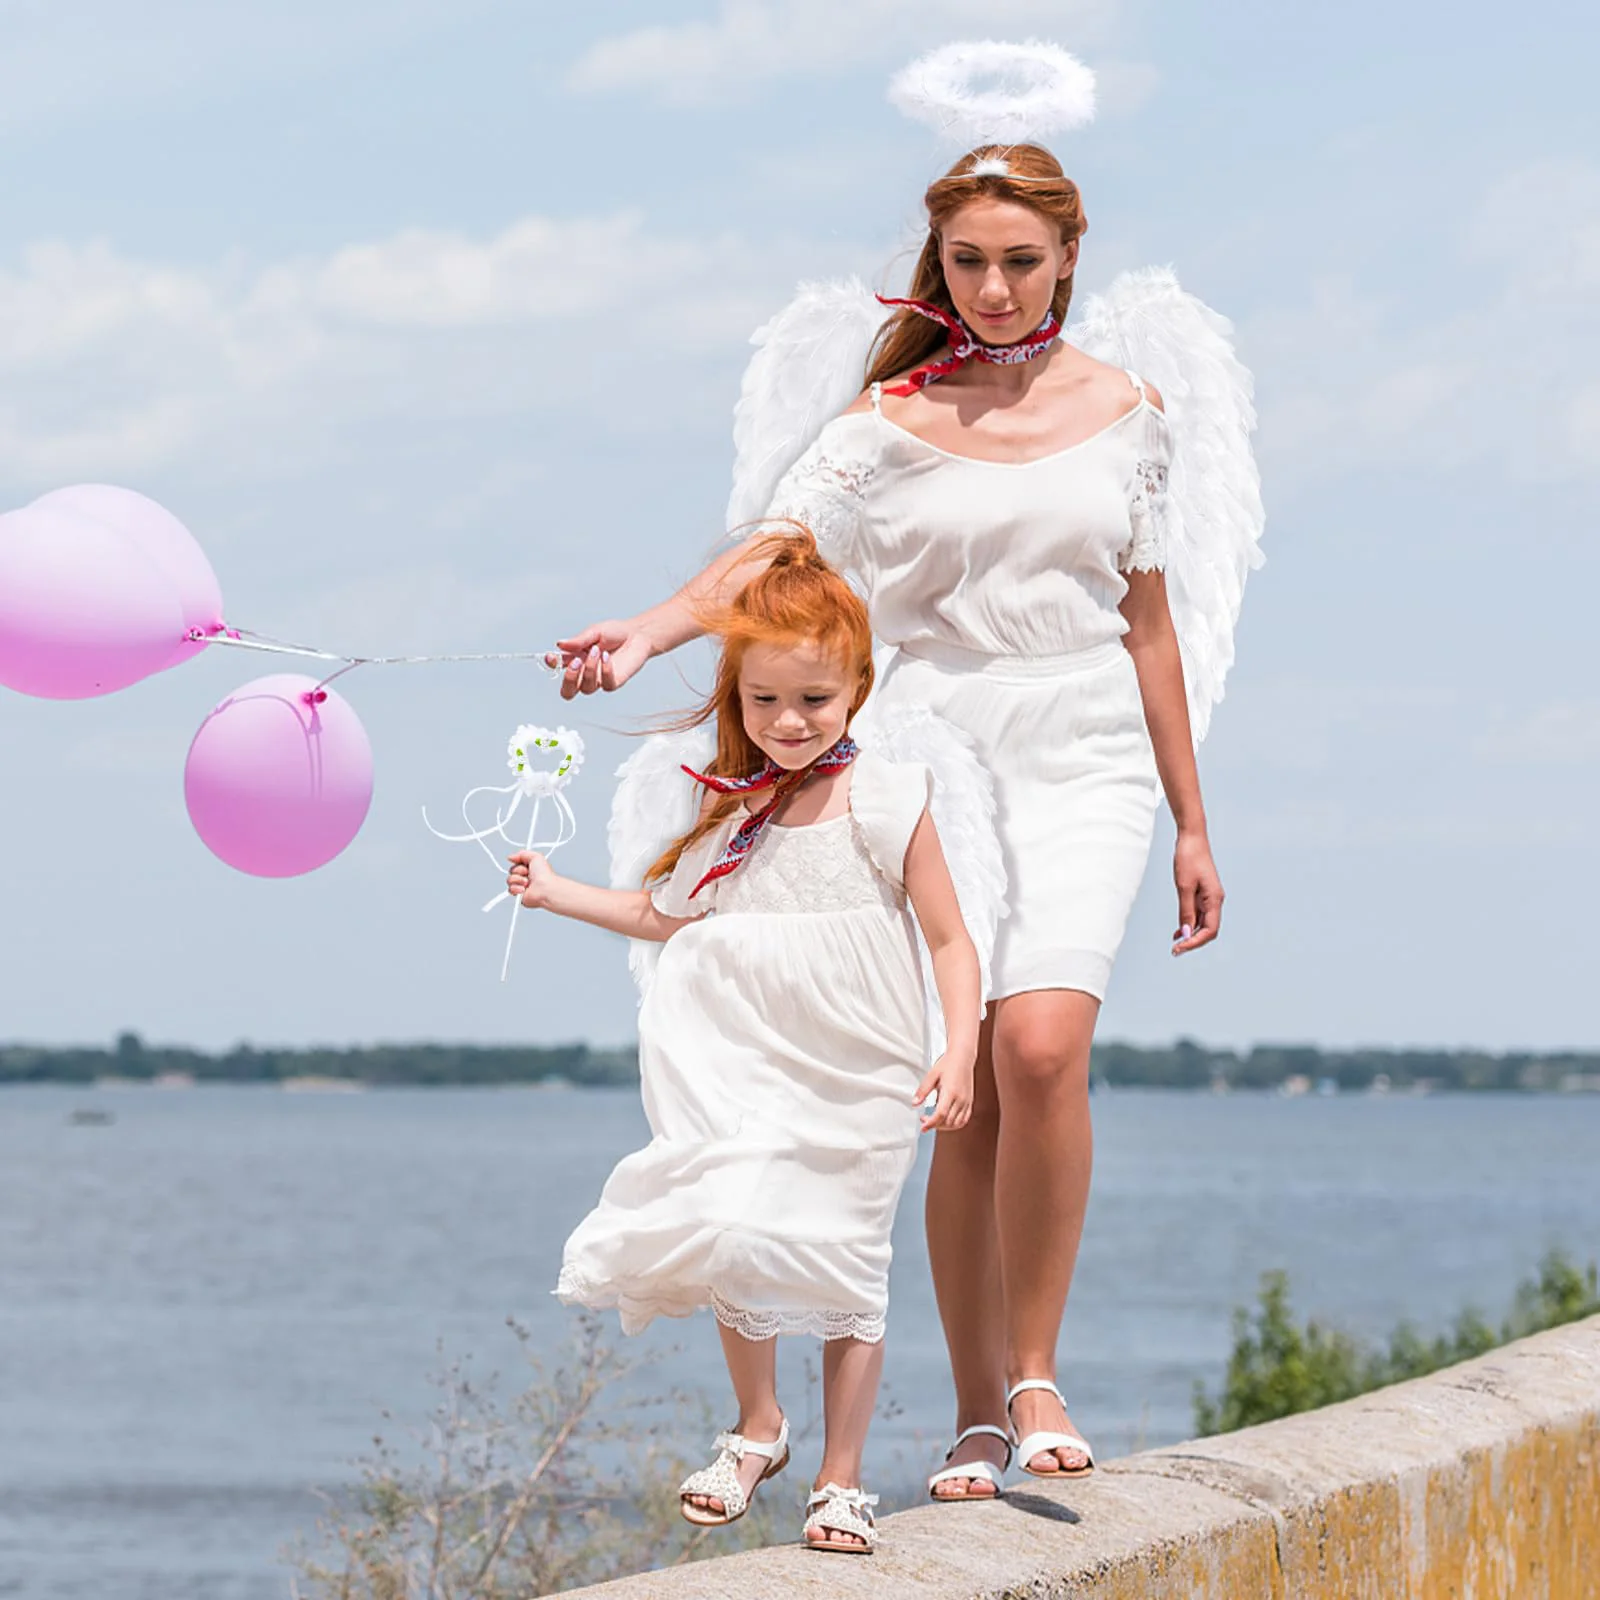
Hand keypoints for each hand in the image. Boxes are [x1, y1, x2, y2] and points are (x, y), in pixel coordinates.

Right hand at [507, 850, 558, 909]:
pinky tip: (524, 889)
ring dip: (518, 880)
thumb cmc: (544, 875)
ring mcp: (522, 886)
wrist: (545, 889)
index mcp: (531, 868)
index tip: (525, 864)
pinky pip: (510, 889)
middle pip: (511, 870)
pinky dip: (516, 888)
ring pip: (509, 880)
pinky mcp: (520, 894)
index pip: (517, 863)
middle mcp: (526, 876)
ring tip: (527, 882)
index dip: (519, 863)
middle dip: (518, 870)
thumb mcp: (536, 857)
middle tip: (527, 873)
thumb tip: (510, 857)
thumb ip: (522, 854)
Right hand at [544, 621, 653, 699]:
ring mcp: (599, 679)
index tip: (552, 656)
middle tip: (575, 662)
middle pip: (568, 691)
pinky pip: (606, 684)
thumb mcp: (594, 631)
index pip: (558, 669)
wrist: (638, 634)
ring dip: (589, 670)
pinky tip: (606, 657)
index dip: (552, 665)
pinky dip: (605, 670)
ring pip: (586, 688)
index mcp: (575, 659)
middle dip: (569, 679)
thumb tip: (560, 645)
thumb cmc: (615, 633)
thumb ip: (578, 640)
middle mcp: (585, 672)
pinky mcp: (614, 682)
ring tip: (597, 651)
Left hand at [913, 1052, 974, 1131]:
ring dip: (944, 1126)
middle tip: (925, 1120)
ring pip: (956, 1123)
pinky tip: (946, 1121)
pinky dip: (955, 1124)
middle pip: (948, 1121)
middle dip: (935, 1125)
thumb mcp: (931, 1075)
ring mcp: (967, 1101)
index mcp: (950, 1092)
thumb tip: (914, 1103)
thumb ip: (922, 1091)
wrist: (962, 1057)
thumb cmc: (948, 1064)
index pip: (941, 1114)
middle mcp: (961, 1098)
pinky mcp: (970, 1102)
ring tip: (934, 1121)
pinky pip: (964, 1119)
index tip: (923, 1127)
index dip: (931, 1123)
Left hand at [1173, 831, 1222, 953]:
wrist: (1191, 838)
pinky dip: (1189, 924)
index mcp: (1215, 899)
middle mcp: (1216, 900)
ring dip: (1191, 934)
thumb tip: (1186, 934)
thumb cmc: (1188, 858)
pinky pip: (1199, 914)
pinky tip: (1178, 930)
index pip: (1210, 931)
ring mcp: (1210, 897)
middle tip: (1175, 950)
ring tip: (1175, 943)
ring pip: (1203, 924)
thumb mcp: (1184, 887)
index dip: (1195, 942)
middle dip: (1193, 942)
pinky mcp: (1203, 893)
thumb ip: (1186, 911)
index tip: (1179, 948)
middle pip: (1208, 930)